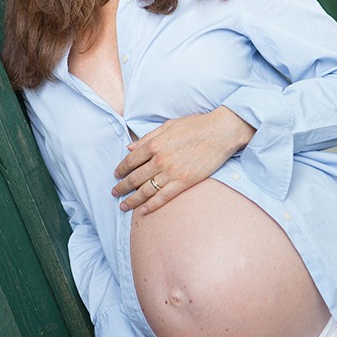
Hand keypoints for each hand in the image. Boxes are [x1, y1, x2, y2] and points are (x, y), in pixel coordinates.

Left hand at [113, 107, 255, 213]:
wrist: (222, 132)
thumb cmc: (197, 125)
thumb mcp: (169, 125)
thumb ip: (148, 137)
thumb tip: (129, 147)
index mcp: (154, 144)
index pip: (130, 160)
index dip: (120, 169)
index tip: (116, 175)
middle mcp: (160, 160)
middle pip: (135, 177)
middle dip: (122, 187)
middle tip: (114, 193)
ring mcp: (172, 172)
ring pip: (146, 190)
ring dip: (132, 199)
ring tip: (123, 205)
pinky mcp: (185, 181)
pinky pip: (164, 197)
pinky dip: (151, 205)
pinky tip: (143, 211)